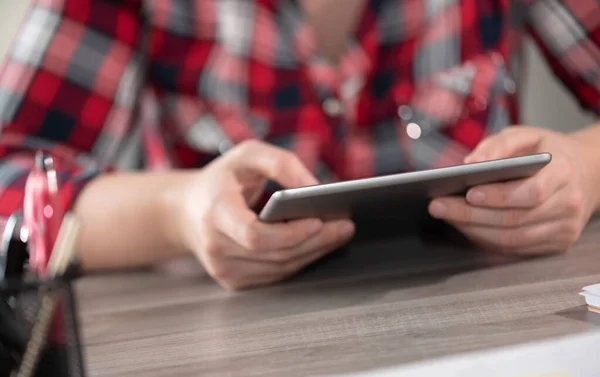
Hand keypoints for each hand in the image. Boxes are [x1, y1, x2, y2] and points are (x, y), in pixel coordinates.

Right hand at [170, 140, 354, 289]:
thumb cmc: (221, 179)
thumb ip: (282, 163)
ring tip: (339, 233)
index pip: (255, 236)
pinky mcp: (233, 280)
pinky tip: (317, 244)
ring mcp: (223, 269)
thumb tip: (316, 188)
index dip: (290, 233)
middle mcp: (216, 247)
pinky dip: (299, 259)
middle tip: (345, 226)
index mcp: (214, 213)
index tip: (319, 221)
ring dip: (313, 252)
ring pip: (280, 267)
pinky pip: (275, 274)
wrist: (186, 211)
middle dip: (316, 241)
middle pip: (275, 254)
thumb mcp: (248, 155)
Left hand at [427, 126, 596, 254]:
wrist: (587, 173)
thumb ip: (499, 145)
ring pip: (512, 239)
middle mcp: (568, 205)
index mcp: (564, 173)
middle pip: (515, 220)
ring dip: (473, 229)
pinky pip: (514, 249)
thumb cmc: (549, 152)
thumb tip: (469, 165)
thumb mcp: (526, 135)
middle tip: (438, 206)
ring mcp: (564, 229)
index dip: (498, 196)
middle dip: (471, 215)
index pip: (531, 192)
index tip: (468, 193)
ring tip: (446, 215)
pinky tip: (464, 226)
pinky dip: (485, 239)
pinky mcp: (556, 245)